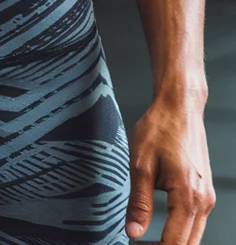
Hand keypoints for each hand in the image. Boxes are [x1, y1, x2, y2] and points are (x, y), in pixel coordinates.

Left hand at [126, 98, 213, 243]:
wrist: (179, 109)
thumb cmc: (159, 130)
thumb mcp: (140, 166)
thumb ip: (139, 203)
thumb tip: (134, 233)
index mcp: (188, 196)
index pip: (175, 242)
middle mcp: (204, 201)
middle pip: (188, 244)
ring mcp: (207, 197)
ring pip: (194, 236)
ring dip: (172, 243)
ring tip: (144, 243)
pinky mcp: (204, 193)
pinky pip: (195, 223)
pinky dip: (179, 232)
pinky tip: (159, 231)